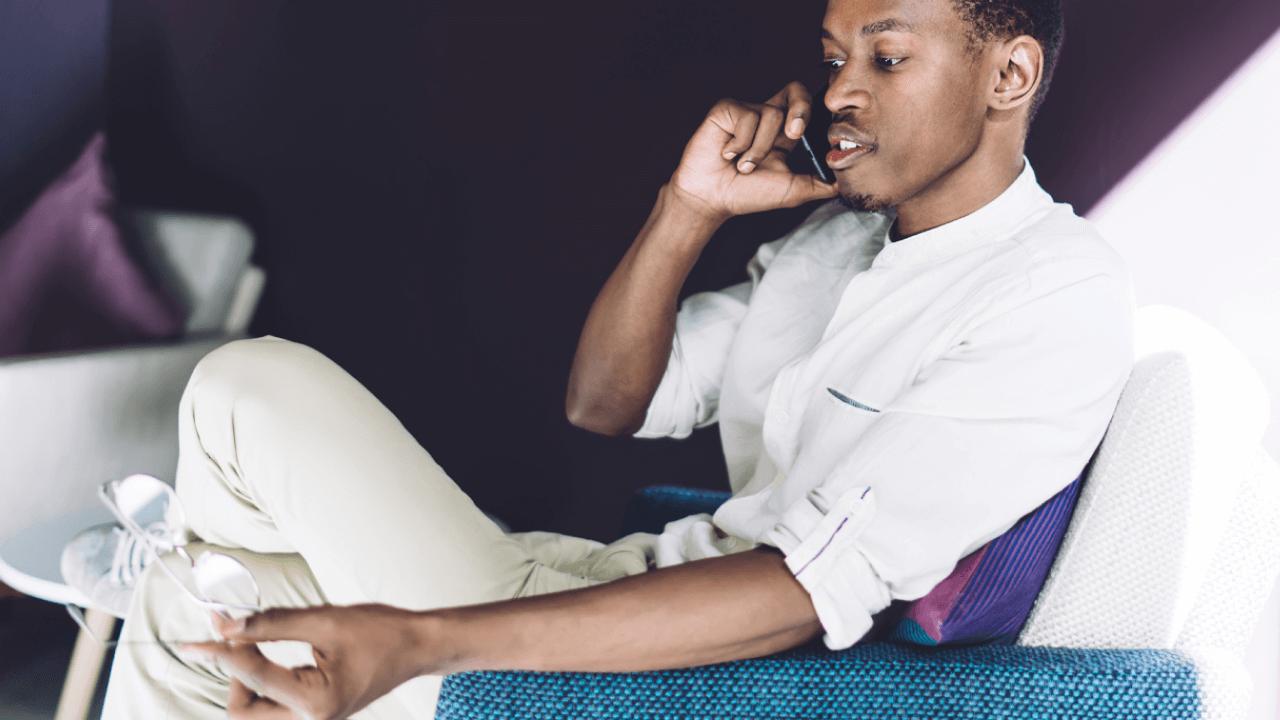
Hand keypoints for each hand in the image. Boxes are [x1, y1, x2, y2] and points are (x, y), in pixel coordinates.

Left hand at [181, 604, 440, 719]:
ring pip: (254, 711)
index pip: (253, 676)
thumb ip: (272, 623)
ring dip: (245, 679)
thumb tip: (229, 625)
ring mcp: (314, 719)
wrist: (418, 646)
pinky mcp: (315, 712)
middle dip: (233, 674)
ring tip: (249, 644)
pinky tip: (260, 654)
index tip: (197, 637)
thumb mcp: (325, 620)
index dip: (223, 651)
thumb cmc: (382, 631)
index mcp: (316, 701)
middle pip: (244, 710)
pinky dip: (260, 680)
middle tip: (236, 637)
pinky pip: (272, 704)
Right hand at [668, 81, 837, 221]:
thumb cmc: (747, 195)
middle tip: (793, 135)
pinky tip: (727, 154)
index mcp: (784, 132)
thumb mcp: (791, 191)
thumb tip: (846, 184)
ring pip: (770, 115)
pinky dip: (740, 143)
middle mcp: (766, 117)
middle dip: (800, 110)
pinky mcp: (726, 110)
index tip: (814, 134)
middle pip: (795, 90)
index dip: (813, 111)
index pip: (807, 105)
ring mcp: (746, 111)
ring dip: (758, 149)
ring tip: (743, 165)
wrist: (711, 198)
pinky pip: (746, 117)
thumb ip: (819, 185)